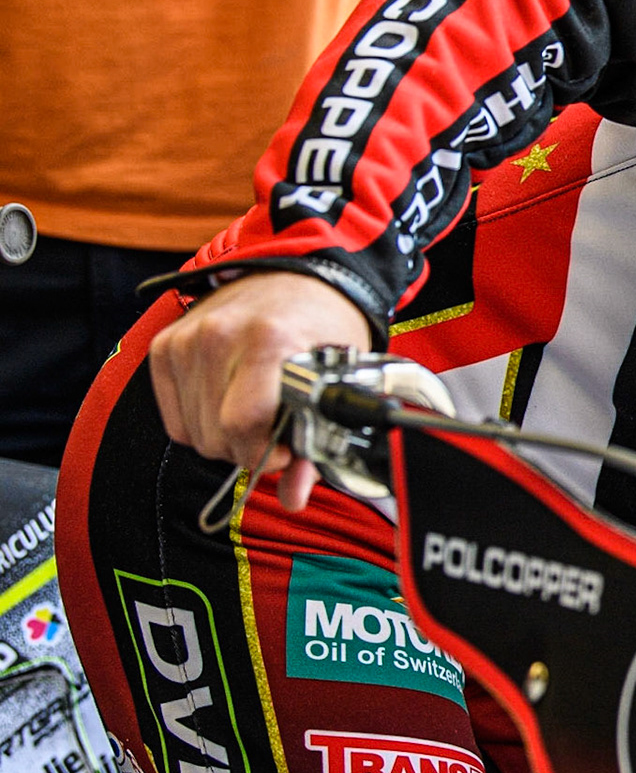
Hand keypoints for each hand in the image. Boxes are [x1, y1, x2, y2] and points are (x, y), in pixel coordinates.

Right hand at [149, 271, 372, 510]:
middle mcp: (218, 336)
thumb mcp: (333, 380)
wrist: (297, 275)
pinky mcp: (164, 346)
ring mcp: (186, 339)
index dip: (265, 451)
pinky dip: (200, 425)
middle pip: (216, 436)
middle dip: (248, 449)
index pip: (242, 422)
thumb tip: (293, 497)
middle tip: (275, 430)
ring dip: (225, 439)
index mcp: (267, 340)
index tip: (286, 450)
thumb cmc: (322, 328)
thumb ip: (312, 445)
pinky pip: (174, 421)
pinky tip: (227, 401)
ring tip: (254, 411)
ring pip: (194, 435)